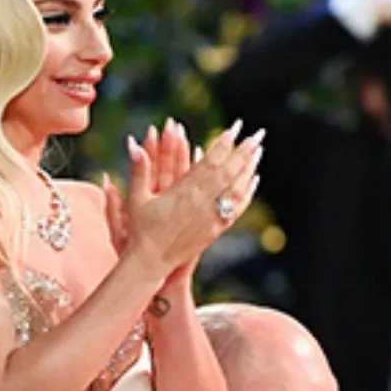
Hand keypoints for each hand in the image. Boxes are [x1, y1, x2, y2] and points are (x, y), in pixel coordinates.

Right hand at [108, 118, 262, 280]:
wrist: (151, 261)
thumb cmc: (140, 230)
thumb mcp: (136, 198)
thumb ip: (139, 169)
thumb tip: (132, 144)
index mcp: (184, 191)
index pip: (210, 161)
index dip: (223, 143)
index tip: (235, 128)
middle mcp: (201, 202)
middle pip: (229, 171)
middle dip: (244, 151)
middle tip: (258, 134)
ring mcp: (211, 216)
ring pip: (237, 188)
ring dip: (249, 168)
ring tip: (258, 151)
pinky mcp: (215, 230)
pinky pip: (237, 208)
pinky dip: (247, 193)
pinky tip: (253, 180)